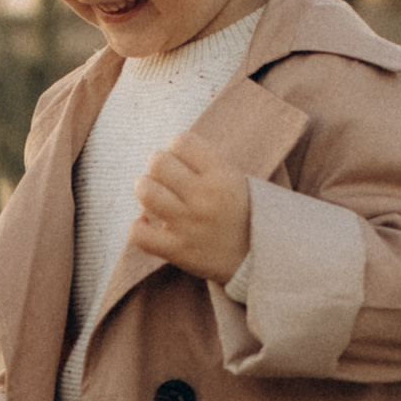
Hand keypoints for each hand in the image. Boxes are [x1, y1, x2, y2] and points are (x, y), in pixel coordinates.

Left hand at [127, 140, 251, 284]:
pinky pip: (139, 234)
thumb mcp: (235, 180)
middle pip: (157, 163)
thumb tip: (167, 155)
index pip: (181, 141)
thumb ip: (205, 164)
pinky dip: (138, 227)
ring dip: (146, 191)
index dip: (175, 150)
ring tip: (156, 199)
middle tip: (167, 181)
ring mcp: (190, 224)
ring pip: (145, 192)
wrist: (262, 259)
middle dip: (157, 168)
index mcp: (222, 174)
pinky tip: (149, 225)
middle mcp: (205, 197)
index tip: (182, 163)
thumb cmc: (242, 214)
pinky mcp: (178, 251)